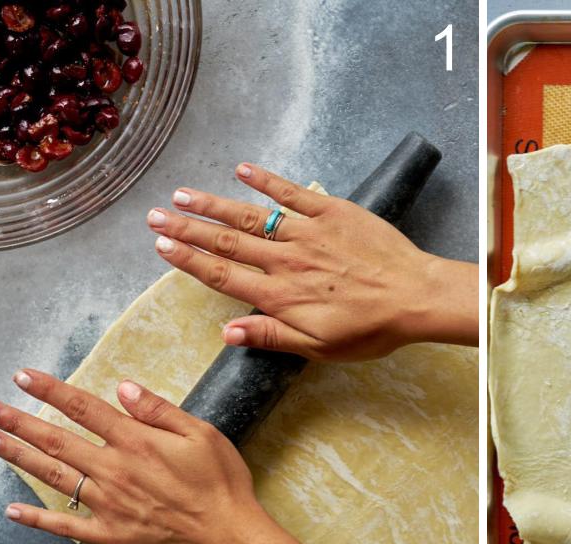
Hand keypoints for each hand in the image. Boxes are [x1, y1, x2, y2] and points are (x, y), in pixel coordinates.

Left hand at [0, 370, 271, 543]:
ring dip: (18, 456)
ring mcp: (106, 504)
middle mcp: (113, 470)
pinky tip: (11, 510)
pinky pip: (64, 525)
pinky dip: (35, 518)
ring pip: (53, 476)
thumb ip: (159, 410)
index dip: (51, 391)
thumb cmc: (220, 482)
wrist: (226, 536)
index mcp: (136, 441)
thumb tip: (123, 388)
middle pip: (56, 440)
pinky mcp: (107, 534)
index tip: (24, 377)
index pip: (84, 408)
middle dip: (18, 422)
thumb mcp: (202, 434)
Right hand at [145, 163, 477, 360]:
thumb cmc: (372, 329)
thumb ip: (272, 337)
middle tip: (155, 216)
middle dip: (188, 228)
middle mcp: (287, 261)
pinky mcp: (334, 212)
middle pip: (227, 242)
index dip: (189, 261)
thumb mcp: (320, 347)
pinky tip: (243, 169)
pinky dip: (267, 180)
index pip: (224, 275)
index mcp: (281, 296)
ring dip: (214, 204)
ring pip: (251, 216)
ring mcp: (309, 233)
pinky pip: (293, 193)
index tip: (162, 247)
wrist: (416, 297)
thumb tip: (228, 333)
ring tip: (181, 195)